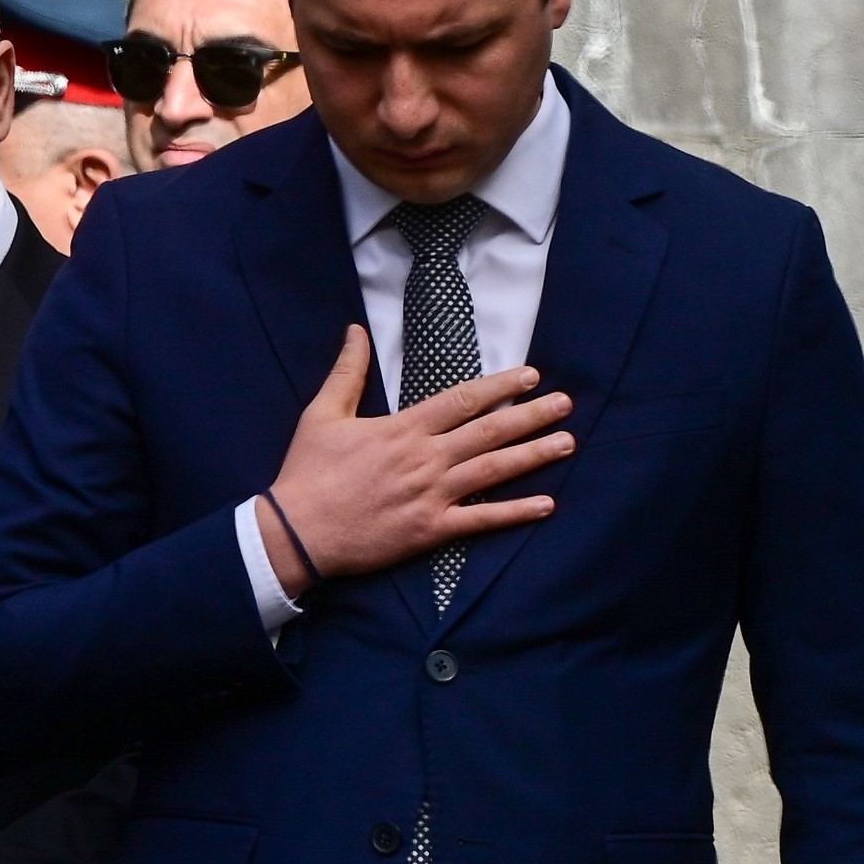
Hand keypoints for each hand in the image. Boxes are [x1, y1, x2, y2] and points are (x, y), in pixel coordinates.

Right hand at [258, 326, 573, 596]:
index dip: (501, 386)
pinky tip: (546, 504)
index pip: (463, 400)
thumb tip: (355, 331)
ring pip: (494, 471)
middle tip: (566, 404)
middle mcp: (425, 459)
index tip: (531, 376)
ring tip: (567, 443)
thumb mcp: (321, 414)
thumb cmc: (307, 473)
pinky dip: (515, 512)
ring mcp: (431, 495)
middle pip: (489, 432)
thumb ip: (347, 372)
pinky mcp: (429, 530)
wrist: (296, 531)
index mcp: (403, 429)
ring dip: (533, 455)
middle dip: (531, 415)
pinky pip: (481, 520)